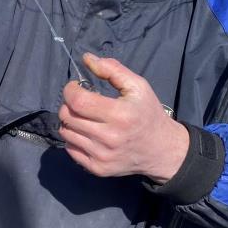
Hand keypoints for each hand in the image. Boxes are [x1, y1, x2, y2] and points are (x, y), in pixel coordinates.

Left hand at [58, 53, 188, 181]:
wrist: (161, 150)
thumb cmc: (148, 114)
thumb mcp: (138, 86)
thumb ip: (112, 69)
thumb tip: (87, 58)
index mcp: (120, 115)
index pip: (77, 102)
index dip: (70, 90)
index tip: (75, 87)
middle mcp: (109, 138)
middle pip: (67, 117)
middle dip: (68, 105)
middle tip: (81, 102)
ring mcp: (101, 156)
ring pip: (66, 133)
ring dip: (70, 121)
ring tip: (85, 118)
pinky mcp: (97, 169)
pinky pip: (70, 149)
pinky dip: (74, 138)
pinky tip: (88, 134)